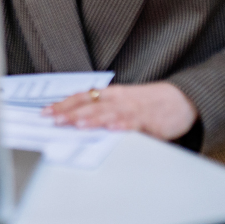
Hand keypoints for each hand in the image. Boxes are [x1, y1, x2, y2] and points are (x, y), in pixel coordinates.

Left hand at [43, 82, 197, 139]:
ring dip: (92, 118)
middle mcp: (116, 99)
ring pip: (108, 112)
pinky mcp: (148, 119)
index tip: (45, 112)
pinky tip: (112, 128)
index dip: (63, 104)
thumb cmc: (146, 104)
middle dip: (70, 112)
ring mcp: (131, 108)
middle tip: (54, 120)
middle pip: (90, 104)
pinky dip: (122, 124)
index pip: (80, 98)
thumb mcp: (120, 104)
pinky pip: (133, 122)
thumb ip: (100, 111)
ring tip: (77, 123)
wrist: (179, 99)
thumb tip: (73, 121)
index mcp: (108, 95)